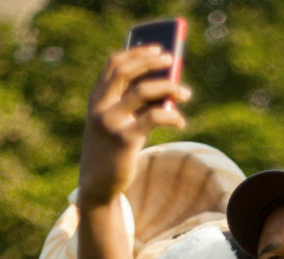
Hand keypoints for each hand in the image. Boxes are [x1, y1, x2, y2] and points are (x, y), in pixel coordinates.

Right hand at [78, 46, 191, 206]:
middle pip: (126, 71)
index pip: (114, 64)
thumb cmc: (112, 150)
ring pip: (143, 91)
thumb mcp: (119, 122)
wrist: (97, 185)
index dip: (137, 52)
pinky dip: (172, 117)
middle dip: (151, 61)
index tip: (158, 48)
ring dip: (169, 87)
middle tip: (173, 60)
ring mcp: (110, 121)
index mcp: (96, 99)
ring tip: (186, 93)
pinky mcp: (124, 139)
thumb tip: (168, 87)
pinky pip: (154, 117)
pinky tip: (181, 122)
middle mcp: (100, 106)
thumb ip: (136, 104)